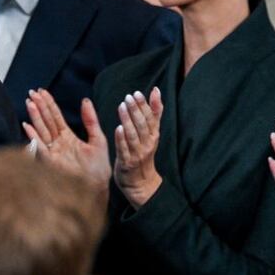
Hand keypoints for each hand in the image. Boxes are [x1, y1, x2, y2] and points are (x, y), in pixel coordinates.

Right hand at [23, 89, 109, 194]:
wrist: (98, 188)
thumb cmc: (98, 168)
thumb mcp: (98, 140)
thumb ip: (91, 120)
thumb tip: (85, 101)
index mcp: (68, 137)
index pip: (55, 116)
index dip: (49, 103)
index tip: (41, 91)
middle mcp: (57, 143)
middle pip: (46, 121)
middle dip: (39, 106)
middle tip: (32, 92)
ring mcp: (53, 152)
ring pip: (41, 130)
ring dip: (35, 117)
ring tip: (29, 103)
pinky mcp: (50, 162)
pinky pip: (40, 147)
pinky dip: (33, 137)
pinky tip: (27, 126)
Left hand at [112, 88, 163, 208]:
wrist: (141, 183)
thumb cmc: (143, 153)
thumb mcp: (151, 134)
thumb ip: (154, 114)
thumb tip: (156, 91)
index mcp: (153, 136)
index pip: (151, 118)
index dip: (145, 105)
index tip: (138, 93)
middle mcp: (147, 144)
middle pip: (143, 125)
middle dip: (137, 110)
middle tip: (129, 96)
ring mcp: (138, 154)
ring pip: (133, 135)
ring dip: (128, 120)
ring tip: (122, 106)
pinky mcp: (127, 163)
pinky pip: (124, 150)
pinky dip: (121, 139)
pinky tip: (118, 128)